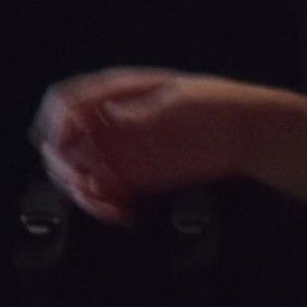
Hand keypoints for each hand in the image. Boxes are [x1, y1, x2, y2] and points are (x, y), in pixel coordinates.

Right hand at [38, 66, 203, 222]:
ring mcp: (119, 151)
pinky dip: (103, 207)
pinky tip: (119, 214)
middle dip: (65, 165)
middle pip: (62, 143)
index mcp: (114, 93)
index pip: (65, 103)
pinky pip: (104, 194)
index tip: (67, 144)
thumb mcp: (178, 99)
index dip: (58, 124)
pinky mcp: (133, 177)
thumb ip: (140, 112)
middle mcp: (108, 122)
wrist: (247, 133)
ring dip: (82, 192)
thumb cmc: (217, 104)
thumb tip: (107, 117)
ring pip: (77, 173)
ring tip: (106, 206)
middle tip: (85, 184)